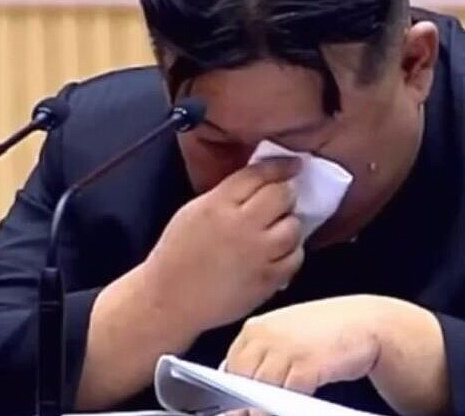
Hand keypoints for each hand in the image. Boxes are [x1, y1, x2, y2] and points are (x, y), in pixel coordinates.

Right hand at [141, 158, 305, 331]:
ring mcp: (257, 254)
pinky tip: (276, 254)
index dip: (281, 167)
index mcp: (218, 205)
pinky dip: (290, 253)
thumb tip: (262, 181)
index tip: (293, 165)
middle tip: (281, 201)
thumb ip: (227, 194)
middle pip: (282, 196)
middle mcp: (241, 226)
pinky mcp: (267, 280)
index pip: (259, 175)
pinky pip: (295, 258)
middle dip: (285, 195)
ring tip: (276, 230)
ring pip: (294, 227)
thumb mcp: (195, 211)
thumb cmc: (178, 255)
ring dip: (288, 225)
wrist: (169, 300)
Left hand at [223, 295, 387, 395]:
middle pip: (240, 379)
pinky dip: (285, 405)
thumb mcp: (286, 337)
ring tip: (272, 408)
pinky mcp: (305, 364)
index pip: (230, 365)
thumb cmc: (325, 332)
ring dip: (263, 406)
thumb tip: (237, 391)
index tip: (238, 405)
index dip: (233, 390)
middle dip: (245, 402)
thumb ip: (261, 357)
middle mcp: (266, 335)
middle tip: (253, 411)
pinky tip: (293, 405)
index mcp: (256, 328)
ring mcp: (285, 348)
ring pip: (260, 390)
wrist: (366, 322)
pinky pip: (285, 395)